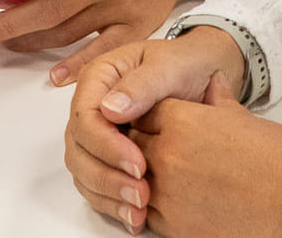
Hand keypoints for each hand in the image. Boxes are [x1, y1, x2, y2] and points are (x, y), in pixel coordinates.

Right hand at [64, 31, 248, 232]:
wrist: (202, 74)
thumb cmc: (184, 65)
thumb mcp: (168, 67)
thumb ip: (141, 85)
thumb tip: (110, 109)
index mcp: (98, 79)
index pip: (85, 117)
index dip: (106, 145)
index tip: (138, 163)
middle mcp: (91, 107)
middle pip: (78, 149)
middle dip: (106, 176)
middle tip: (141, 193)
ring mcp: (97, 134)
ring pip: (83, 171)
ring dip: (108, 194)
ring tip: (140, 209)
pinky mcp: (107, 156)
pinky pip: (96, 184)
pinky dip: (112, 203)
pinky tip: (135, 216)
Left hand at [126, 93, 281, 237]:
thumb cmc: (278, 155)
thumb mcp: (242, 118)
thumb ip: (217, 101)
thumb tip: (212, 85)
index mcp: (183, 120)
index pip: (140, 112)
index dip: (147, 117)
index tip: (153, 122)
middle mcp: (168, 155)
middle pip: (130, 146)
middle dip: (139, 146)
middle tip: (154, 149)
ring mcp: (169, 194)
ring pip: (131, 182)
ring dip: (141, 179)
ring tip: (160, 177)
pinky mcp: (176, 228)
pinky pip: (146, 215)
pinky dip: (150, 208)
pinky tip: (167, 202)